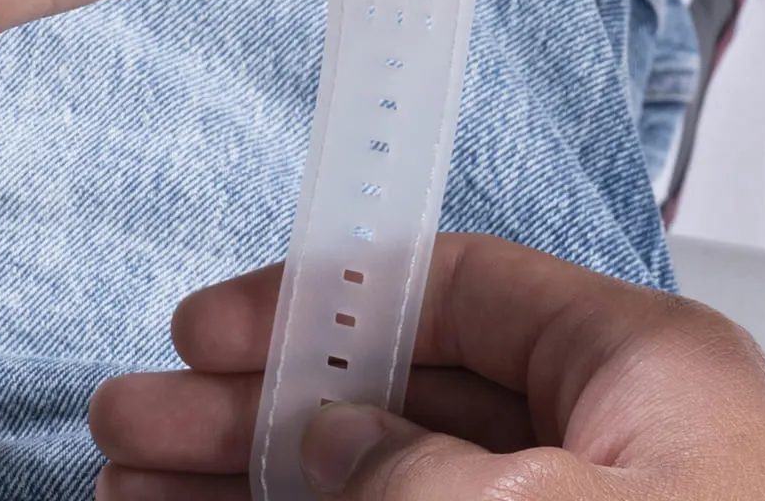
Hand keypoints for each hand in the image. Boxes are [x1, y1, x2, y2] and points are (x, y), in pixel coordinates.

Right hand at [89, 235, 764, 498]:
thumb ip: (408, 464)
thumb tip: (332, 441)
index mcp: (635, 373)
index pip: (453, 285)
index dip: (321, 292)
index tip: (209, 329)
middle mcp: (598, 445)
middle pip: (389, 390)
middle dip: (252, 404)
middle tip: (135, 418)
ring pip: (373, 481)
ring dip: (248, 483)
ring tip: (129, 488)